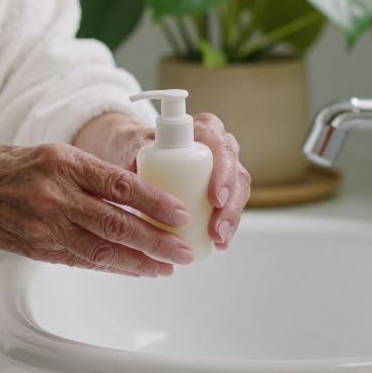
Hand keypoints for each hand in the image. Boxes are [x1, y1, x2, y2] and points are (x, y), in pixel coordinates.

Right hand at [0, 143, 196, 276]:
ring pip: (103, 248)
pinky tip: (134, 268)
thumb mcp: (52, 154)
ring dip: (140, 261)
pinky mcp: (39, 249)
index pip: (120, 184)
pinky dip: (112, 266)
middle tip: (183, 250)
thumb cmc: (7, 168)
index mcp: (63, 163)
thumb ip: (91, 173)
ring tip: (166, 266)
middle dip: (156, 240)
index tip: (180, 212)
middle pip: (117, 222)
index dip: (154, 201)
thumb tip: (138, 194)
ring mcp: (46, 225)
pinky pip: (83, 260)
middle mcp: (56, 195)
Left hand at [76, 112, 250, 248]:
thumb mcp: (133, 145)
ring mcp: (223, 168)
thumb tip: (137, 168)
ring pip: (238, 192)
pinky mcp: (221, 189)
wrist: (135, 154)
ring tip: (218, 240)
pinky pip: (230, 206)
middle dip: (230, 205)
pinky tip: (220, 243)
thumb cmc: (137, 145)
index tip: (213, 198)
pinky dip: (228, 226)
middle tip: (216, 230)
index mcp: (204, 129)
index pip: (220, 147)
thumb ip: (135, 150)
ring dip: (231, 219)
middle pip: (235, 173)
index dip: (222, 173)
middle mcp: (219, 146)